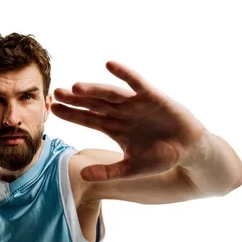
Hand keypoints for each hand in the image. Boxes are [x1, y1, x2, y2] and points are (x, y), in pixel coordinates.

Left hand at [51, 61, 206, 180]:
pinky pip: (136, 82)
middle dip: (75, 99)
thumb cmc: (160, 157)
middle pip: (93, 104)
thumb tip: (82, 176)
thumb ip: (108, 172)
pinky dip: (124, 73)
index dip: (70, 114)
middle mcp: (120, 112)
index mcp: (113, 127)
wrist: (189, 151)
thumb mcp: (130, 168)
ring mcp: (135, 103)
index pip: (87, 119)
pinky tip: (110, 65)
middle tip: (55, 94)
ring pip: (109, 94)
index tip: (52, 109)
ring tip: (75, 87)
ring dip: (93, 89)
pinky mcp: (152, 96)